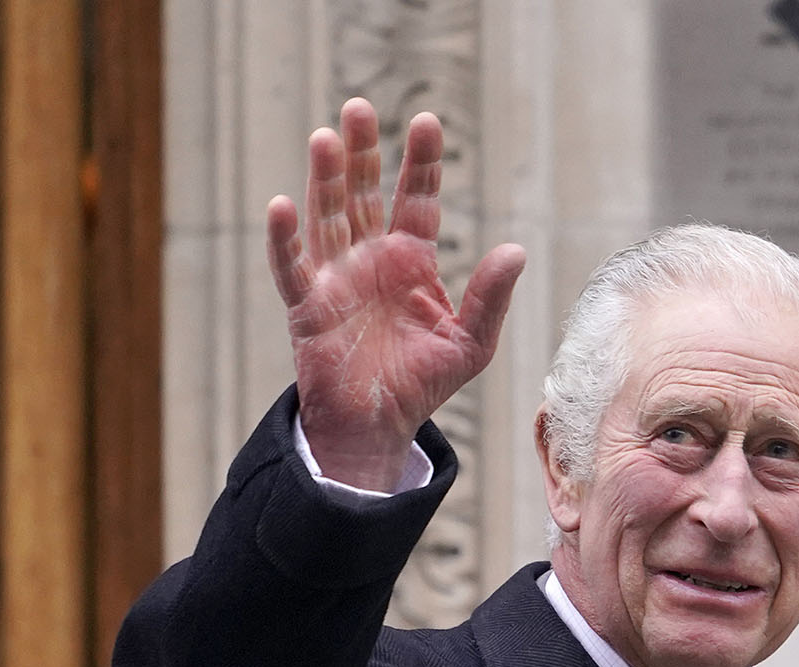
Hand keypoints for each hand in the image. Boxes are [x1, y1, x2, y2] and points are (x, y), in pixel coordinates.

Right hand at [267, 98, 525, 490]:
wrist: (380, 427)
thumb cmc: (423, 384)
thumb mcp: (471, 343)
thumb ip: (490, 297)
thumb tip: (516, 251)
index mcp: (411, 260)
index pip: (416, 199)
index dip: (421, 162)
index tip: (427, 120)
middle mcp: (370, 259)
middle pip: (362, 193)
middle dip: (362, 152)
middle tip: (361, 107)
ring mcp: (336, 278)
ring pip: (326, 217)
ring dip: (324, 179)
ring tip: (326, 137)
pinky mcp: (308, 306)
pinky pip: (292, 267)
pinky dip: (285, 239)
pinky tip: (282, 205)